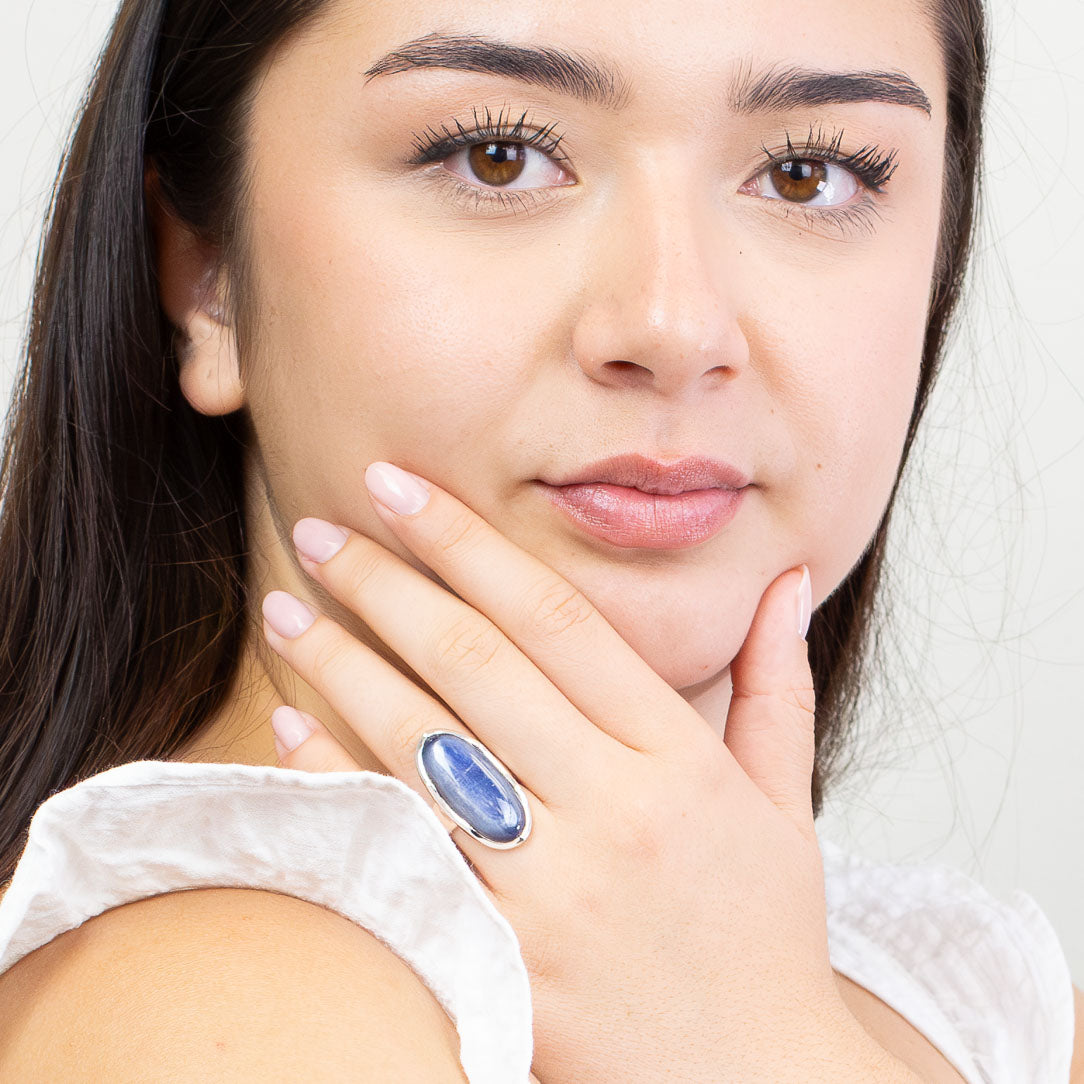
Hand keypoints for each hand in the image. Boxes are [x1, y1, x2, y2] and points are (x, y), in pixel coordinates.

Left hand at [260, 462, 912, 1082]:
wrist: (752, 1083)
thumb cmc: (763, 936)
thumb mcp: (785, 803)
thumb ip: (778, 682)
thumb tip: (787, 580)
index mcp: (679, 758)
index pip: (555, 619)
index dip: (469, 543)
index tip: (400, 488)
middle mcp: (615, 810)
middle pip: (474, 665)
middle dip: (385, 584)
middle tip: (321, 529)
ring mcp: (555, 889)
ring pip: (423, 748)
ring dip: (344, 666)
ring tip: (286, 608)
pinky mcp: (506, 960)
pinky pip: (407, 853)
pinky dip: (342, 782)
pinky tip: (294, 725)